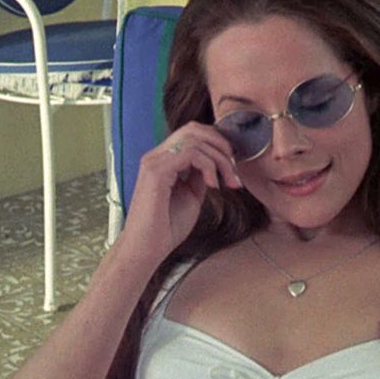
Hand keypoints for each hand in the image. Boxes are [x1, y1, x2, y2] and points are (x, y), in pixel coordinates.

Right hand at [118, 122, 241, 262]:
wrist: (146, 249)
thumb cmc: (166, 228)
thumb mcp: (191, 196)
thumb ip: (200, 177)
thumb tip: (215, 163)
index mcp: (163, 160)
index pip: (192, 134)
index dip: (217, 143)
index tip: (232, 167)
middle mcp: (156, 156)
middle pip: (194, 129)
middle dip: (221, 145)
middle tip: (233, 169)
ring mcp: (154, 161)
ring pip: (195, 138)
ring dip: (219, 158)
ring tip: (227, 180)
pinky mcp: (156, 171)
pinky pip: (190, 153)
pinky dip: (208, 165)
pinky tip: (213, 184)